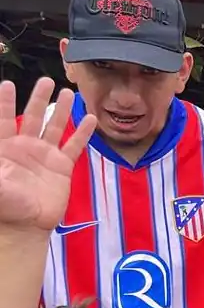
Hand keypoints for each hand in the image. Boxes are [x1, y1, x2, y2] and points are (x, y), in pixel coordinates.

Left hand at [0, 78, 96, 231]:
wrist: (25, 226)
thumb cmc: (4, 205)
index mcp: (4, 148)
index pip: (4, 119)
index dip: (5, 102)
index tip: (8, 84)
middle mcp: (24, 147)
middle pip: (32, 116)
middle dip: (38, 98)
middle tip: (46, 81)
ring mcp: (45, 156)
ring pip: (54, 127)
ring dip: (62, 110)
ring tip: (69, 92)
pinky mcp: (62, 167)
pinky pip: (74, 146)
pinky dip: (83, 133)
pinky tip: (90, 119)